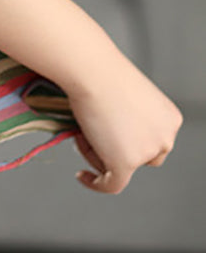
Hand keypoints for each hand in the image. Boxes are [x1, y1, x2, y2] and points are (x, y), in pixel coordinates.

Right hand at [67, 57, 182, 194]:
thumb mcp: (127, 94)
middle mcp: (166, 137)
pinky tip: (82, 176)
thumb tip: (112, 133)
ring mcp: (147, 151)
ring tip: (82, 132)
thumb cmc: (102, 70)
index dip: (129, 139)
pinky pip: (112, 184)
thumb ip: (131, 117)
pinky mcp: (127, 163)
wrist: (92, 68)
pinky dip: (96, 183)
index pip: (155, 141)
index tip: (108, 134)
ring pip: (123, 168)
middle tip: (93, 133)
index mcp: (171, 119)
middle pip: (143, 157)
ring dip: (99, 155)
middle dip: (117, 149)